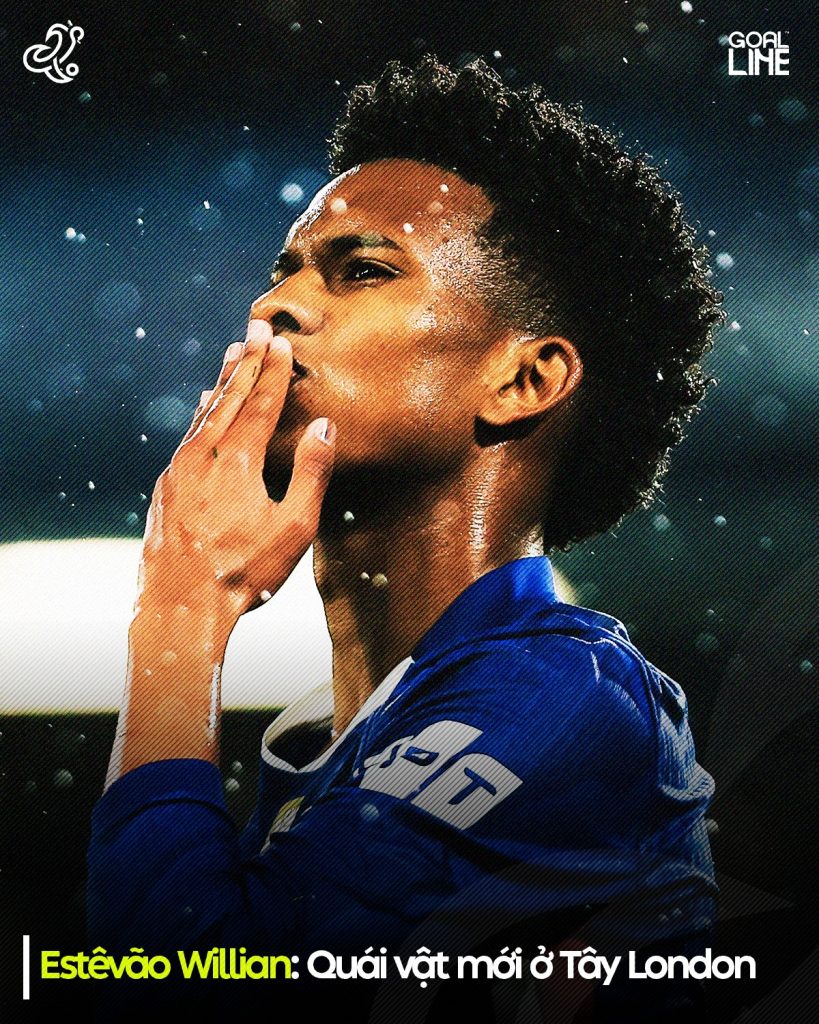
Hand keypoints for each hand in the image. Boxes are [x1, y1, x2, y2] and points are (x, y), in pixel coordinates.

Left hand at [136, 318, 335, 623]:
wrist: (179, 606)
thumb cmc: (244, 572)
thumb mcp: (294, 528)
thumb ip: (311, 473)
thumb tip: (324, 427)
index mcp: (238, 460)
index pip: (261, 402)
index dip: (273, 370)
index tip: (280, 340)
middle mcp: (203, 454)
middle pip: (230, 396)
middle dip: (246, 360)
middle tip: (254, 326)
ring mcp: (179, 469)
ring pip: (205, 413)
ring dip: (222, 381)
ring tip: (231, 354)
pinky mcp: (165, 487)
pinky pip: (188, 435)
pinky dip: (202, 413)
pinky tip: (205, 409)